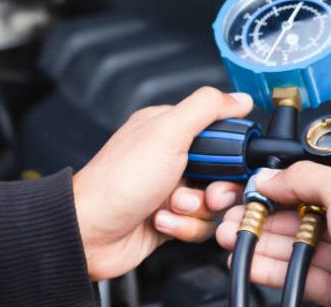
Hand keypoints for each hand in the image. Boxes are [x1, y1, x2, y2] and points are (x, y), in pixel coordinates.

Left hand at [72, 87, 252, 279]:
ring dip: (197, 209)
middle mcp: (173, 158)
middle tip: (205, 192)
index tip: (228, 163)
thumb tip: (240, 98)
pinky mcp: (173, 218)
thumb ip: (207, 108)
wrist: (90, 233)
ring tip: (172, 206)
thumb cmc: (118, 182)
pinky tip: (161, 220)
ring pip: (216, 203)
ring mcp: (173, 190)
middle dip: (218, 188)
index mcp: (171, 129)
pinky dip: (185, 227)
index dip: (232, 152)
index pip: (223, 134)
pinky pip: (201, 225)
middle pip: (225, 173)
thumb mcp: (168, 133)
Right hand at [215, 161, 330, 304]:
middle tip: (243, 212)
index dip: (298, 186)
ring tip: (233, 234)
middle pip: (316, 220)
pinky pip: (304, 277)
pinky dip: (274, 269)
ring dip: (267, 242)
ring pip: (306, 249)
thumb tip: (272, 176)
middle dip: (272, 216)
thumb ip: (305, 177)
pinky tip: (251, 261)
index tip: (267, 187)